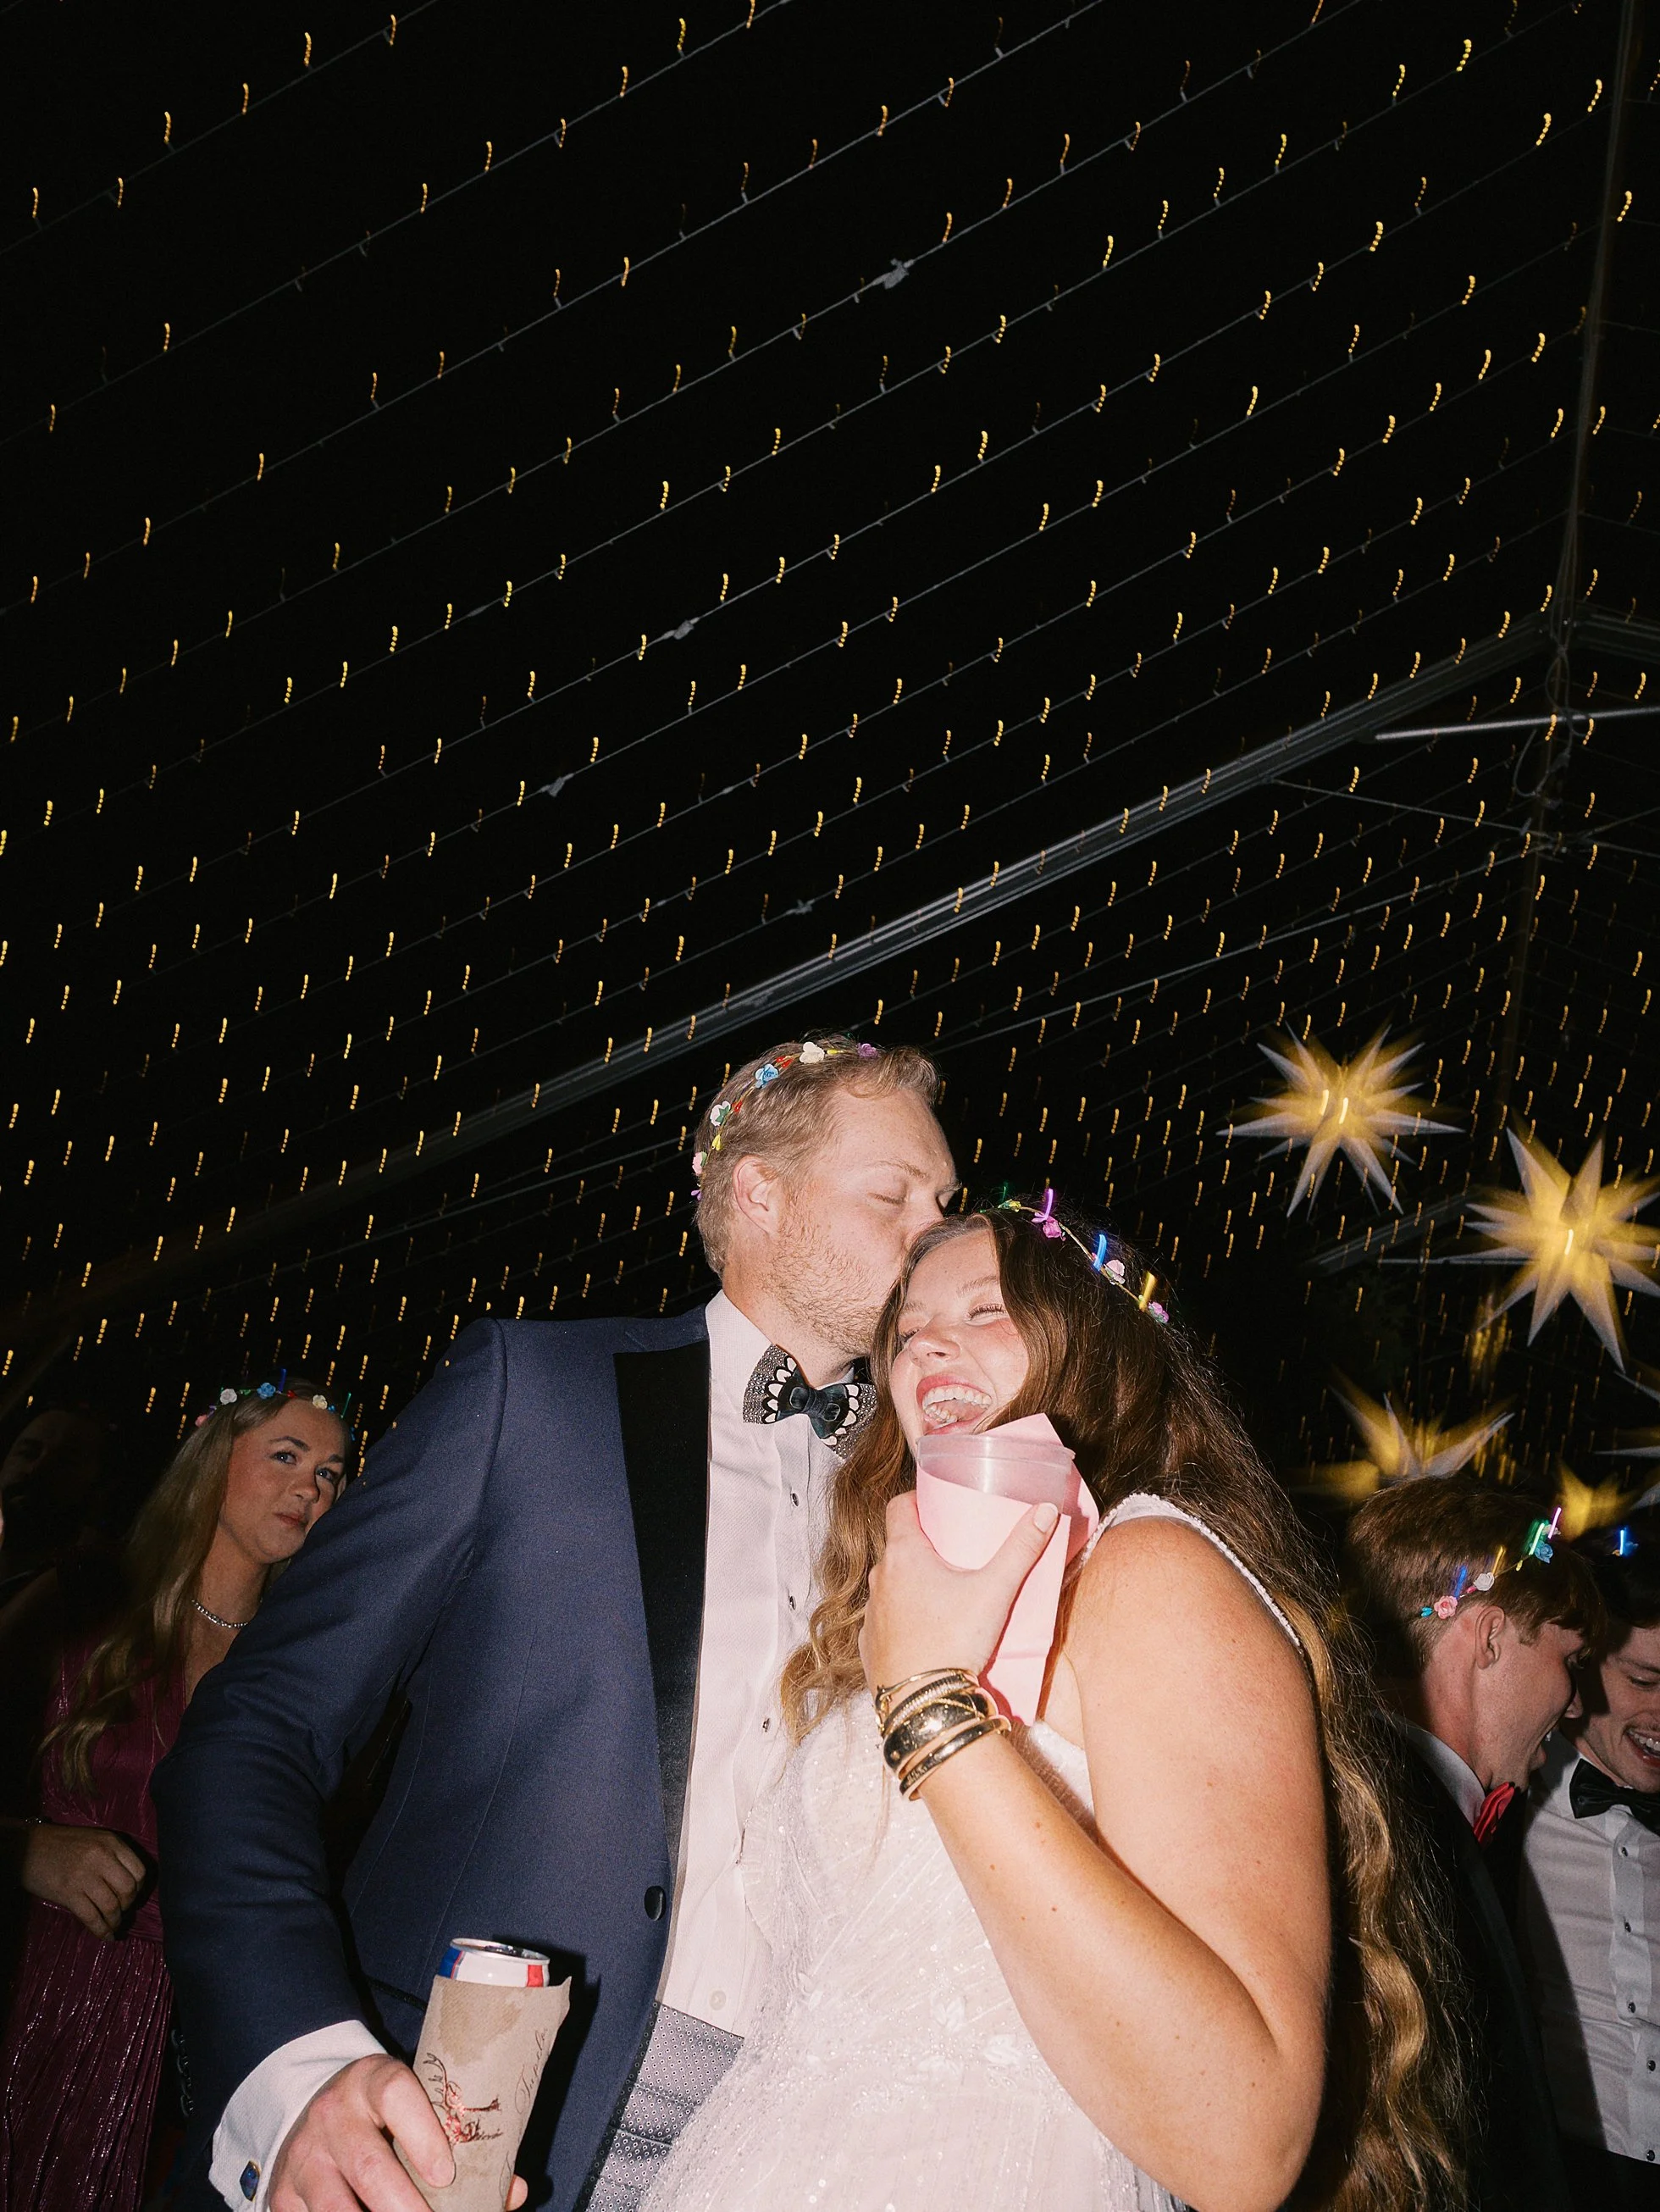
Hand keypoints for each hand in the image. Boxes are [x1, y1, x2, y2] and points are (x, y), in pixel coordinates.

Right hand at [20, 1822, 146, 1937]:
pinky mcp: (68, 1893)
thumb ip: (113, 1855)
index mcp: (111, 1842)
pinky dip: (101, 1930)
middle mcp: (101, 1857)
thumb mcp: (95, 1839)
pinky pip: (92, 1917)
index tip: (133, 1895)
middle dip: (129, 1905)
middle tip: (123, 1910)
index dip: (139, 1888)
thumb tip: (130, 1883)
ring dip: (115, 1920)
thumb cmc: (62, 1844)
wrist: (27, 1847)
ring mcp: (84, 1876)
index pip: (139, 1870)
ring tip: (113, 1924)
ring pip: (111, 1906)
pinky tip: (106, 1936)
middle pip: (128, 1890)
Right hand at [269, 2053, 530, 2211]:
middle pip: (368, 2165)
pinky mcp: (284, 2196)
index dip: (423, 2133)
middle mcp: (332, 2115)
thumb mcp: (415, 2104)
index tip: (446, 2174)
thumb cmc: (382, 2113)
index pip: (396, 2093)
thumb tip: (512, 2191)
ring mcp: (304, 2158)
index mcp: (371, 2081)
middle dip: (403, 2205)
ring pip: (334, 2207)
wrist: (311, 2104)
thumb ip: (459, 2140)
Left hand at [860, 1491, 1059, 1693]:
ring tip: (942, 1595)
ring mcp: (871, 1614)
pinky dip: (901, 1620)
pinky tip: (923, 1632)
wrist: (923, 1702)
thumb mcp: (995, 1590)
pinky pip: (884, 1622)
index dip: (917, 1501)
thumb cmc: (954, 1639)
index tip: (938, 1506)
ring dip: (911, 1585)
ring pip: (891, 1586)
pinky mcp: (869, 1646)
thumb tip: (1045, 1509)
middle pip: (898, 1548)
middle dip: (923, 1547)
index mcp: (904, 1555)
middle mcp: (879, 1578)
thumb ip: (1021, 1548)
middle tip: (954, 1553)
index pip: (900, 1507)